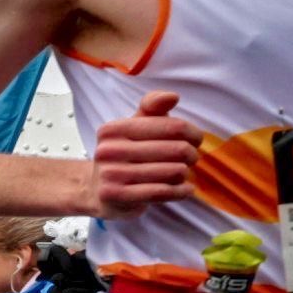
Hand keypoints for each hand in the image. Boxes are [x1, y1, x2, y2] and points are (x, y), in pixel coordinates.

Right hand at [86, 91, 198, 215]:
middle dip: (191, 155)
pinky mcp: (117, 196)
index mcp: (113, 129)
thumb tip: (172, 96)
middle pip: (177, 149)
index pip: (172, 126)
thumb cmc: (125, 155)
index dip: (193, 132)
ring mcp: (111, 175)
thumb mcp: (134, 127)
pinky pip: (163, 192)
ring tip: (182, 173)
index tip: (196, 140)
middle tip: (191, 159)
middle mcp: (109, 150)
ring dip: (185, 173)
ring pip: (173, 172)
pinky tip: (186, 188)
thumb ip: (152, 107)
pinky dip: (181, 191)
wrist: (97, 190)